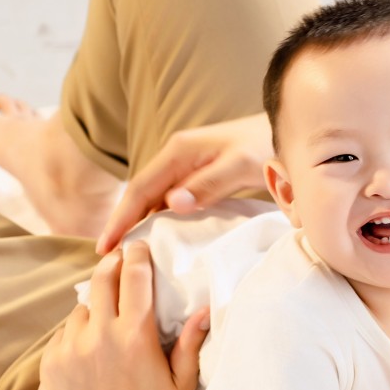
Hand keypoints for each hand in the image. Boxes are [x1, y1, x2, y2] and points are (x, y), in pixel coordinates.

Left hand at [41, 241, 208, 389]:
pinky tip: (91, 347)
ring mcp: (72, 347)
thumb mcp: (181, 386)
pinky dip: (78, 332)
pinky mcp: (53, 361)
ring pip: (82, 306)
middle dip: (113, 263)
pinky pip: (65, 333)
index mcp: (135, 337)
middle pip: (102, 278)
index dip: (138, 256)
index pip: (135, 278)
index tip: (140, 247)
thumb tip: (206, 310)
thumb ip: (190, 345)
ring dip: (95, 304)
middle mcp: (100, 335)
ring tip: (108, 315)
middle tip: (120, 260)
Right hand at [96, 112, 273, 254]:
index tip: (106, 246)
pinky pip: (169, 201)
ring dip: (137, 223)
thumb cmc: (264, 146)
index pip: (139, 189)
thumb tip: (171, 204)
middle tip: (108, 257)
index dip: (121, 219)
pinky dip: (158, 219)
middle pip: (140, 194)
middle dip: (121, 223)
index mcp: (178, 152)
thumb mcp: (239, 165)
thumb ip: (208, 184)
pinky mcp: (197, 176)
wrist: (282, 131)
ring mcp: (185, 166)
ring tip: (127, 254)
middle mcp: (175, 157)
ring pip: (152, 199)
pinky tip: (157, 239)